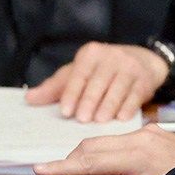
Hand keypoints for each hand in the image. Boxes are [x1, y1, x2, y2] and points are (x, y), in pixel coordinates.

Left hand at [25, 41, 169, 121]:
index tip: (66, 111)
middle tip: (82, 119)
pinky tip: (122, 118)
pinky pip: (136, 94)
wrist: (144, 61)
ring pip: (117, 89)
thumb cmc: (105, 70)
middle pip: (98, 82)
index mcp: (91, 54)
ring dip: (109, 106)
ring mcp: (130, 67)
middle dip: (90, 102)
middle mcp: (112, 57)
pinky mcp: (145, 79)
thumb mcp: (80, 73)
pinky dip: (128, 107)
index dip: (72, 93)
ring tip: (100, 121)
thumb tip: (29, 99)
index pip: (79, 75)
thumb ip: (57, 87)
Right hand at [34, 125, 174, 174]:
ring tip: (74, 170)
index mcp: (140, 155)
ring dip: (89, 154)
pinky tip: (103, 164)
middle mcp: (144, 137)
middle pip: (95, 145)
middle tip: (53, 174)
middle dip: (72, 159)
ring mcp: (153, 133)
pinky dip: (107, 150)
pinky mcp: (159, 133)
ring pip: (108, 140)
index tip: (39, 170)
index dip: (64, 166)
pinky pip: (123, 139)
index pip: (91, 160)